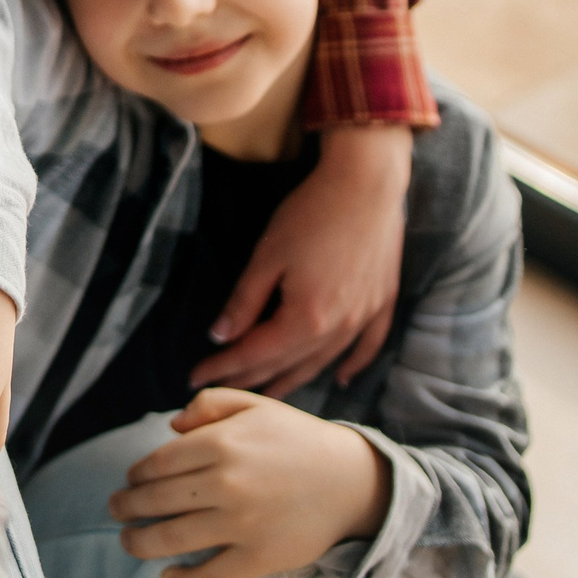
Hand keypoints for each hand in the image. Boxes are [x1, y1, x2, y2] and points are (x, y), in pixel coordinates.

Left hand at [111, 385, 391, 577]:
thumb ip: (208, 405)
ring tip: (128, 542)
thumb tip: (170, 428)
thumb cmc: (297, 439)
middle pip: (155, 501)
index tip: (130, 481)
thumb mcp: (254, 405)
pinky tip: (167, 576)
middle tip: (116, 510)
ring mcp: (241, 524)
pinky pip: (210, 576)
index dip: (135, 475)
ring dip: (139, 543)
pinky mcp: (259, 558)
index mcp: (220, 443)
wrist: (351, 480)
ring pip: (171, 540)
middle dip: (126, 508)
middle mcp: (225, 483)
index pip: (156, 464)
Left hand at [193, 122, 412, 396]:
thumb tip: (220, 335)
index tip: (195, 377)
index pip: (255, 354)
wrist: (368, 184)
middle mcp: (338, 329)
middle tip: (222, 389)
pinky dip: (353, 366)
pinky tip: (339, 379)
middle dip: (251, 378)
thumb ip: (245, 301)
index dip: (223, 367)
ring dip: (294, 380)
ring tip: (269, 394)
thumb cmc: (312, 214)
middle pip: (287, 364)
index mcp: (306, 319)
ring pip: (324, 362)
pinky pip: (367, 347)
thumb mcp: (267, 255)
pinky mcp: (382, 303)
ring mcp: (364, 318)